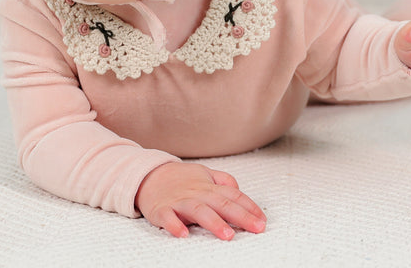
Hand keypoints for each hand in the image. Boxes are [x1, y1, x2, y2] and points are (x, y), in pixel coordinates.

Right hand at [135, 162, 265, 239]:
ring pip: (199, 210)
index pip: (233, 195)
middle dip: (240, 216)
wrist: (147, 175)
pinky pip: (168, 218)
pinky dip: (175, 225)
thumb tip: (241, 191)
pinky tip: (183, 234)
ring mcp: (179, 201)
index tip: (263, 221)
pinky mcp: (162, 210)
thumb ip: (224, 181)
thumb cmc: (180, 179)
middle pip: (221, 203)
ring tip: (228, 235)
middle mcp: (197, 193)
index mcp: (209, 186)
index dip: (250, 207)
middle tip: (256, 228)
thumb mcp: (204, 174)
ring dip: (214, 222)